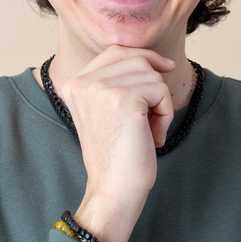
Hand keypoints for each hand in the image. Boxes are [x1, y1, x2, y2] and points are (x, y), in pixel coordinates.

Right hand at [59, 46, 175, 241]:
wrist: (113, 189)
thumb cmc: (116, 156)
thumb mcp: (107, 112)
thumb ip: (116, 83)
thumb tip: (155, 59)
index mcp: (74, 84)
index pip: (115, 51)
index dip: (143, 57)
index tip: (164, 68)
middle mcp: (83, 82)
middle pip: (136, 57)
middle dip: (155, 82)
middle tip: (156, 113)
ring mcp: (102, 88)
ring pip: (151, 74)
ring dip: (161, 103)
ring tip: (151, 130)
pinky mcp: (123, 97)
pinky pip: (161, 90)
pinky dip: (166, 113)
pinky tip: (154, 136)